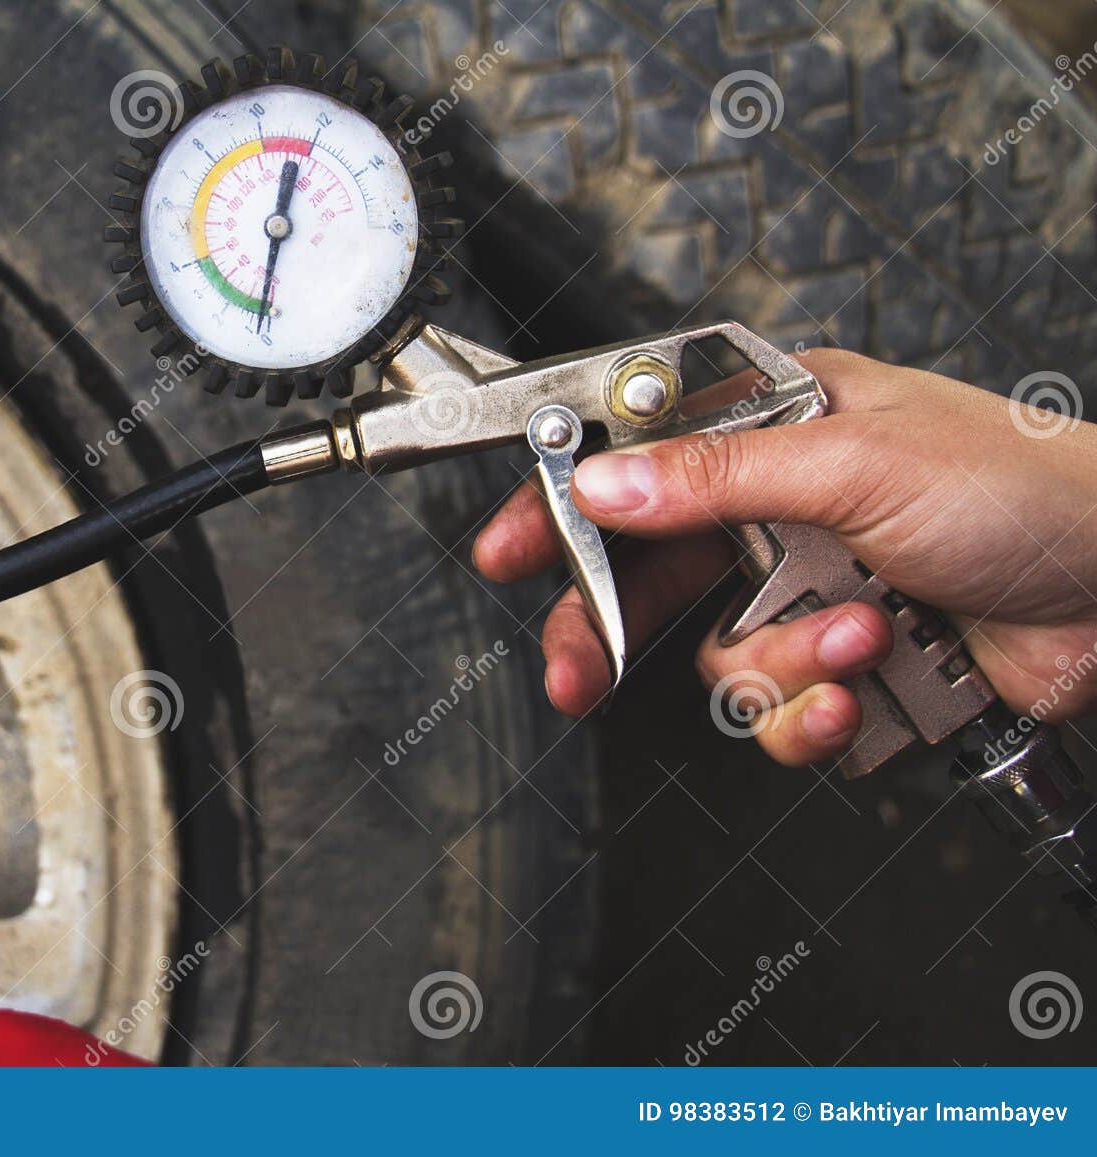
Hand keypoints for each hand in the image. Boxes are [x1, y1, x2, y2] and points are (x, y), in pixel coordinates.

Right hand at [474, 349, 1096, 765]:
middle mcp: (781, 511)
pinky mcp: (846, 666)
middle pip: (649, 578)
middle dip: (613, 633)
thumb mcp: (854, 462)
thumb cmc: (1023, 487)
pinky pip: (780, 713)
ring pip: (719, 659)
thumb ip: (713, 479)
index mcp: (774, 429)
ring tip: (857, 637)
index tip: (504, 549)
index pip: (634, 459)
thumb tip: (604, 484)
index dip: (561, 504)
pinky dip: (815, 715)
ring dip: (782, 664)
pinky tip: (863, 690)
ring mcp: (811, 591)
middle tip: (576, 675)